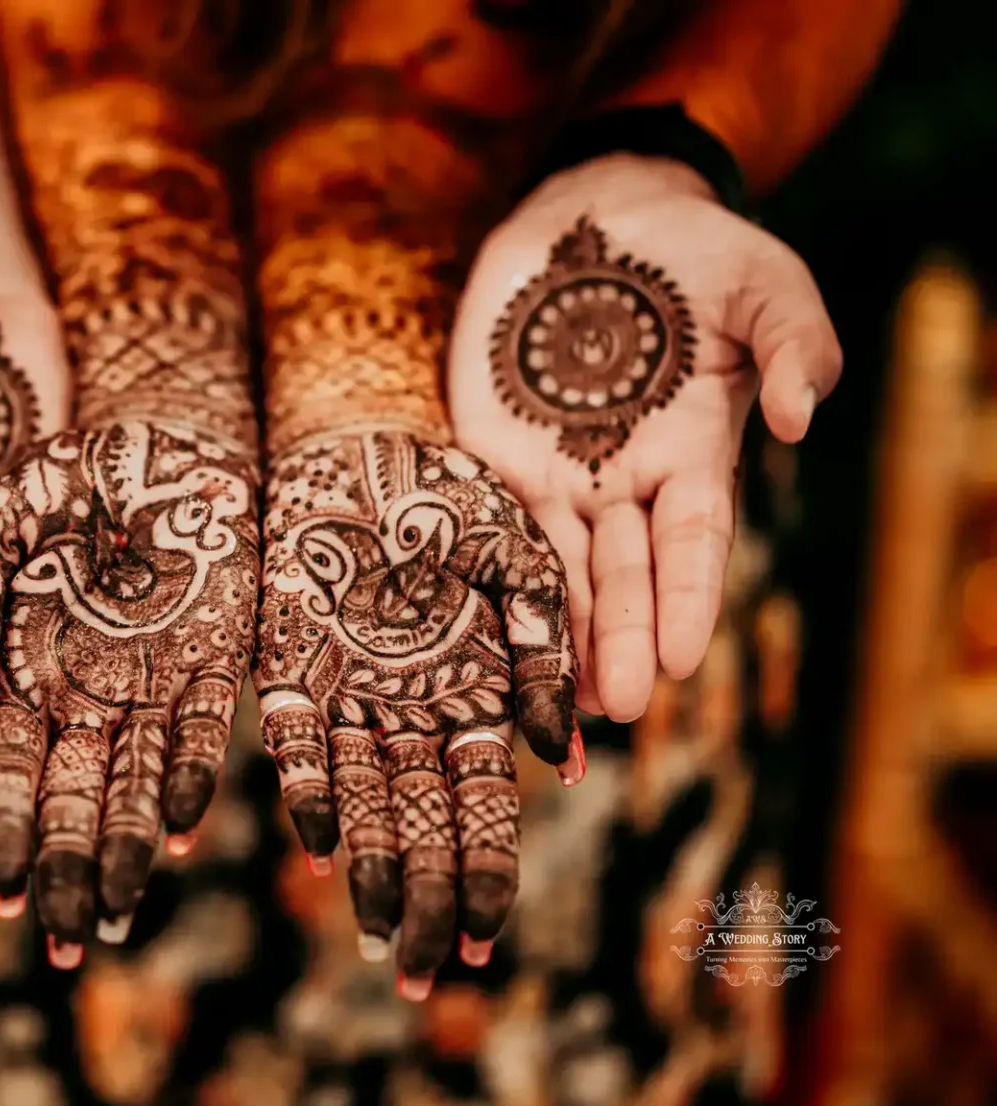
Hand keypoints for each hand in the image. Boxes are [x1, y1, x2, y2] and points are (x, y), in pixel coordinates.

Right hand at [0, 421, 258, 964]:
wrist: (151, 420)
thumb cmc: (52, 461)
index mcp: (20, 663)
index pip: (5, 765)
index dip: (2, 826)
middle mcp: (82, 683)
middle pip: (72, 791)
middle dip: (68, 866)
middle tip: (65, 946)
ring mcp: (147, 670)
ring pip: (136, 774)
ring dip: (129, 843)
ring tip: (122, 913)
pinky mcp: (212, 646)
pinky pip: (200, 721)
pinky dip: (190, 771)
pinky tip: (184, 827)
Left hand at [253, 430, 579, 996]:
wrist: (361, 435)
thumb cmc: (450, 494)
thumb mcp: (520, 560)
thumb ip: (547, 649)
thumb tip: (572, 755)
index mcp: (472, 692)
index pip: (483, 804)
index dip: (485, 873)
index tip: (486, 942)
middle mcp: (410, 708)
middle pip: (422, 824)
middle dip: (428, 900)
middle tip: (427, 977)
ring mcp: (350, 690)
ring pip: (364, 800)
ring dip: (374, 869)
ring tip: (382, 940)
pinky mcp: (289, 662)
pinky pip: (300, 736)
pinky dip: (310, 789)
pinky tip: (320, 846)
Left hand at [448, 154, 840, 719]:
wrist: (599, 217)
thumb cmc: (696, 255)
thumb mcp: (765, 286)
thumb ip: (794, 344)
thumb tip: (802, 418)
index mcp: (690, 453)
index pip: (692, 542)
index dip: (687, 599)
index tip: (684, 658)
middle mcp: (620, 479)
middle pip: (620, 574)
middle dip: (619, 640)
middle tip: (617, 708)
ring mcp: (552, 470)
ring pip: (553, 568)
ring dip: (555, 634)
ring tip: (556, 702)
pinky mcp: (490, 449)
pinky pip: (485, 521)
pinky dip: (484, 577)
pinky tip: (484, 635)